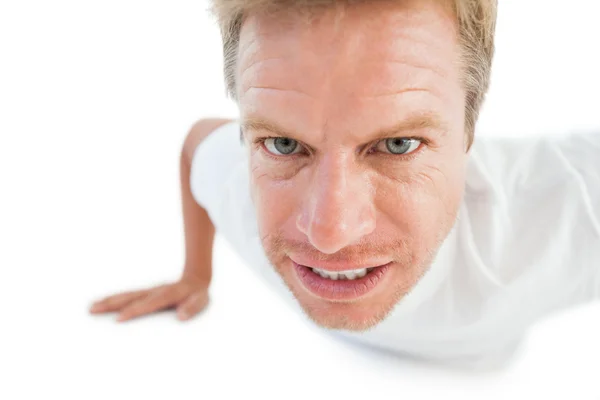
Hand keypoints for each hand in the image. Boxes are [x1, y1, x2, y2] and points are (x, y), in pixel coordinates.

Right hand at [89, 276, 208, 321]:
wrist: (195, 279)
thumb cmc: (197, 294)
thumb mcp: (200, 301)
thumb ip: (192, 308)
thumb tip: (181, 316)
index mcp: (167, 295)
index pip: (148, 304)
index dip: (134, 310)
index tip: (119, 318)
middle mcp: (154, 291)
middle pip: (131, 297)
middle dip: (112, 304)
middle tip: (94, 309)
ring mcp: (148, 291)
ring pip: (126, 295)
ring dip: (109, 301)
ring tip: (91, 307)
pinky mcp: (145, 293)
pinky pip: (128, 296)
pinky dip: (114, 299)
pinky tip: (102, 303)